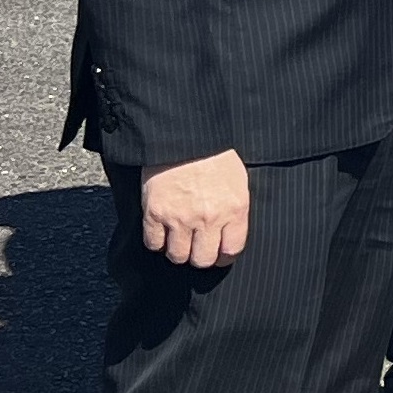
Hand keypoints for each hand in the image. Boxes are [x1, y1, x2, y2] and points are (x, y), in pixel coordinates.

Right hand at [140, 149, 249, 267]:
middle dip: (200, 256)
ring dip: (178, 250)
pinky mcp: (155, 212)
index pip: (231, 251)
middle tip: (197, 247)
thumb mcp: (238, 179)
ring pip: (177, 256)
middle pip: (203, 259)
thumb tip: (229, 235)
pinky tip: (162, 231)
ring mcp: (180, 217)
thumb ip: (235, 210)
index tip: (219, 253)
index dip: (224, 256)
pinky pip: (154, 244)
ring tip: (179, 239)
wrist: (186, 132)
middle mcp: (209, 217)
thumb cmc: (216, 152)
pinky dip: (157, 241)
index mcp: (235, 208)